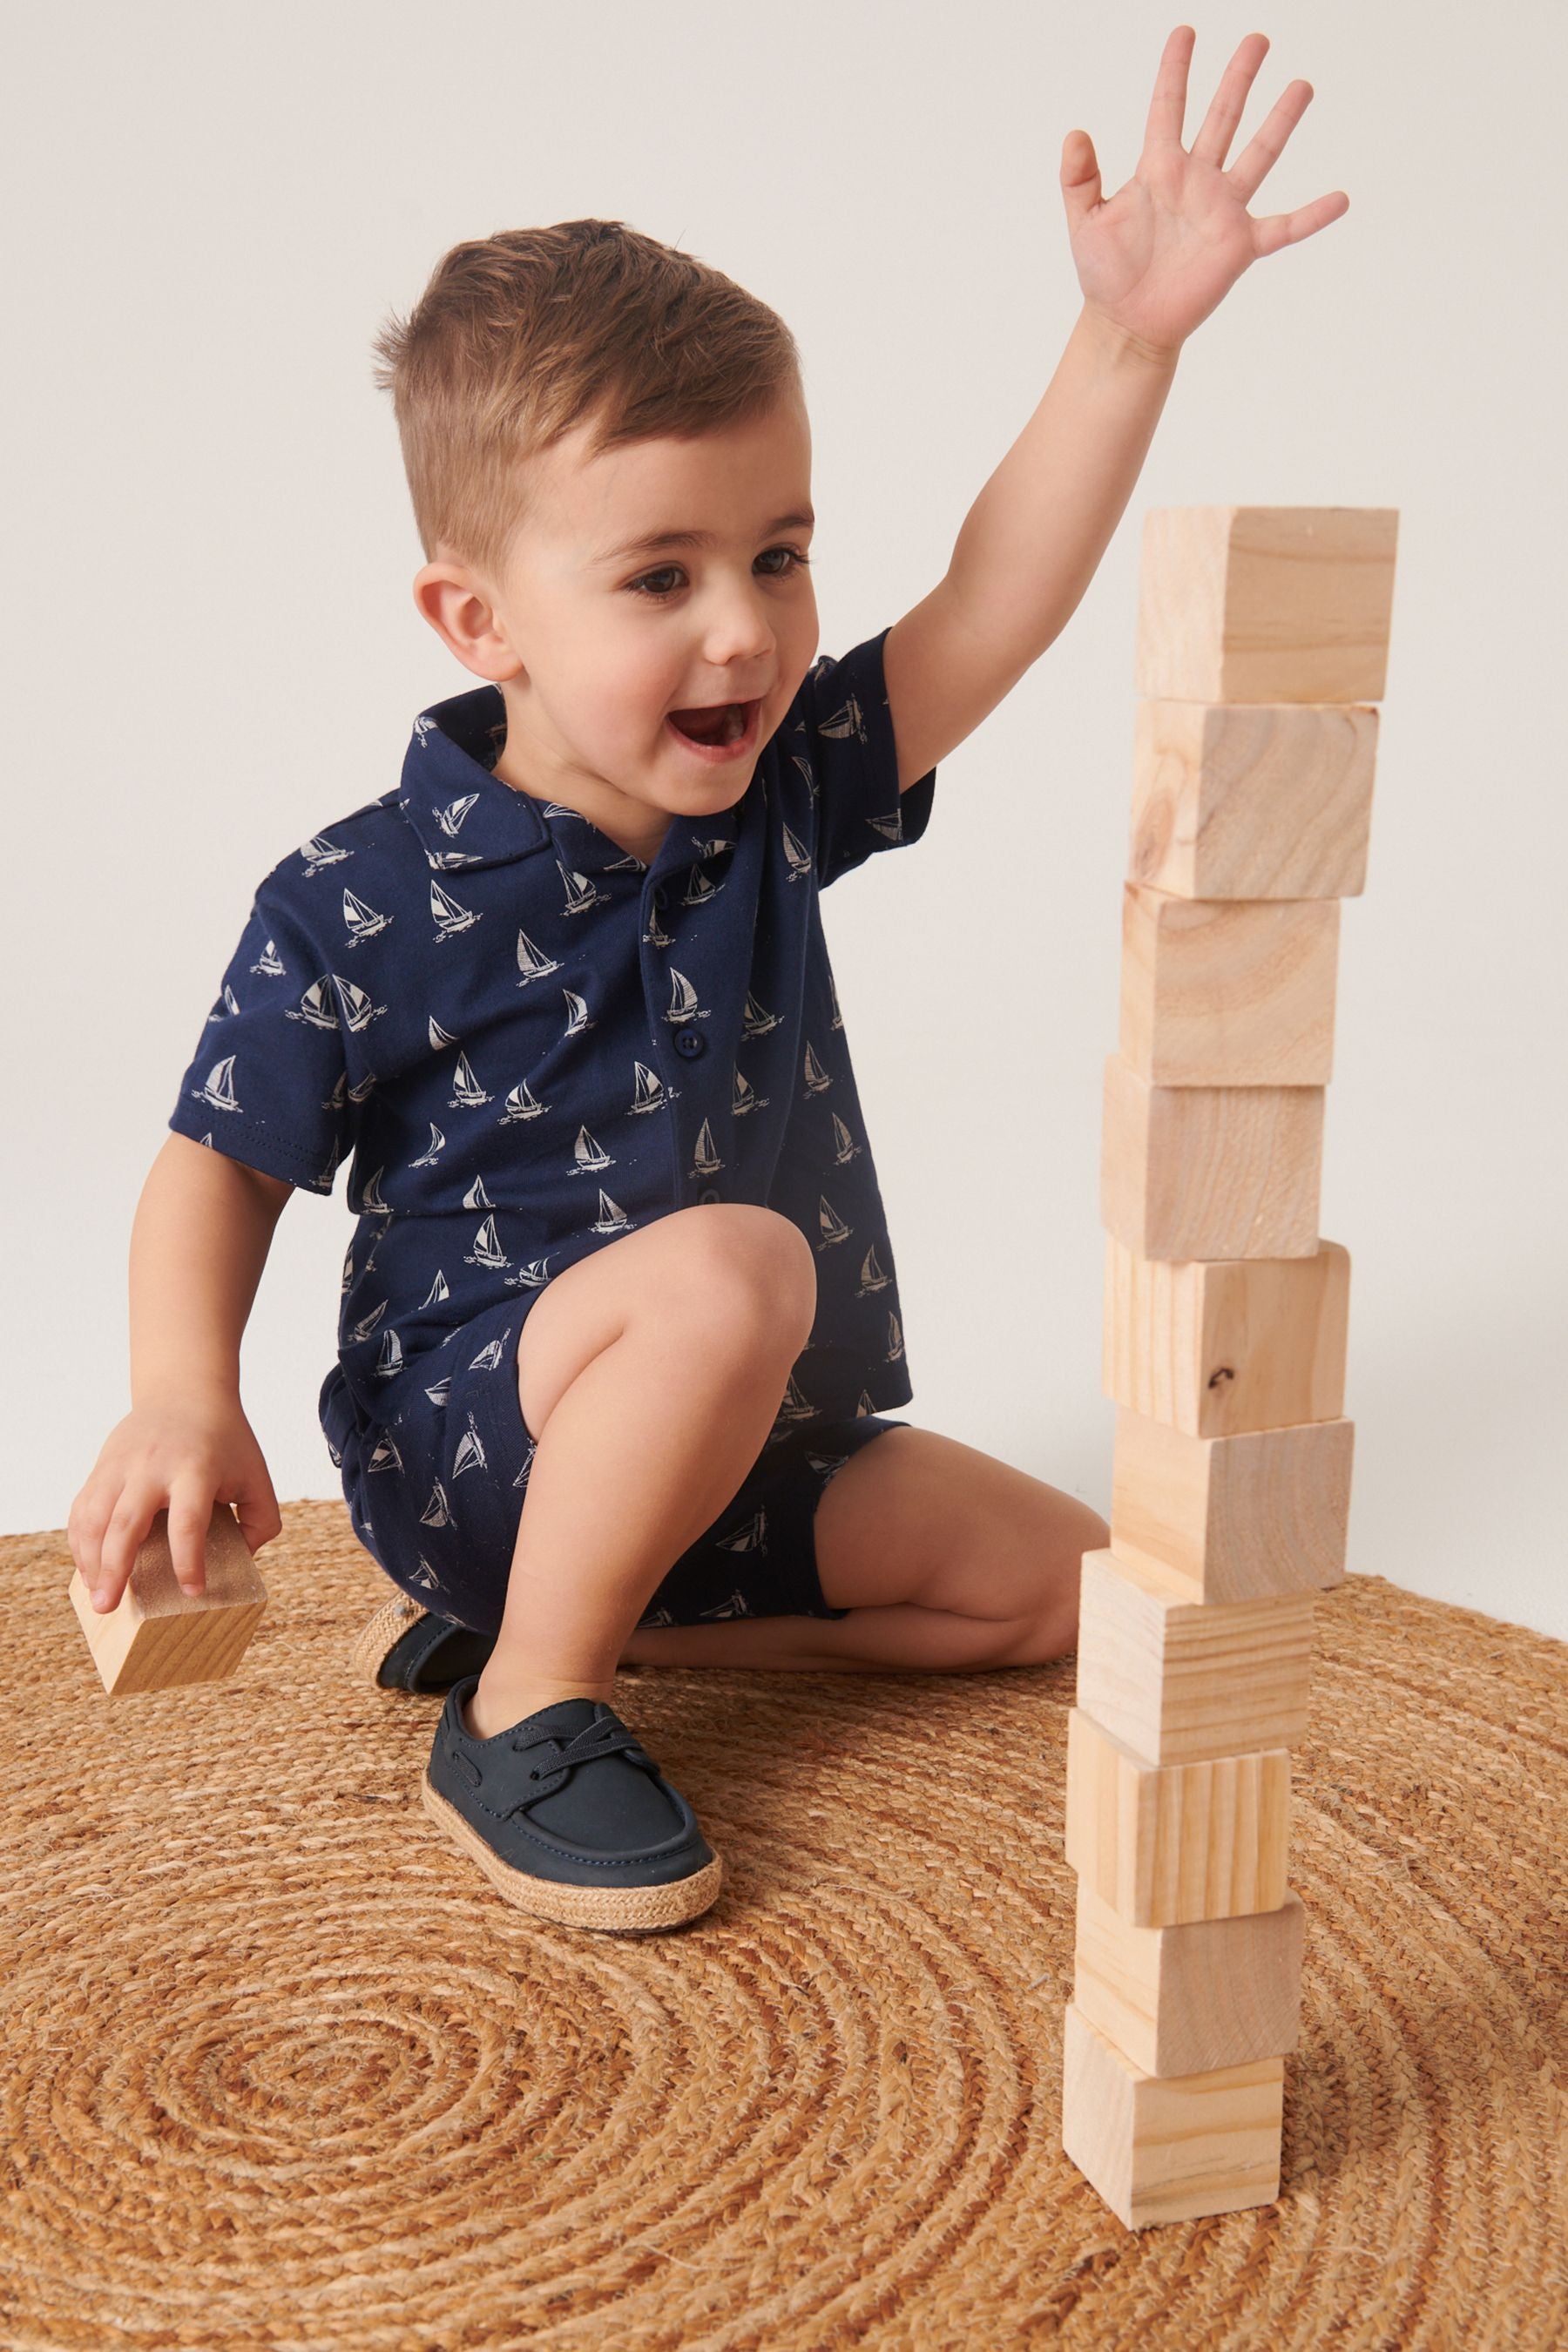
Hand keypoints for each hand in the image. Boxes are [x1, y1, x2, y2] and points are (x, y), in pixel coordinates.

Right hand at [68, 1397, 281, 1613]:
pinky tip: (89, 1569)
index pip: (188, 1522)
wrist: (186, 1392)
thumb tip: (245, 1561)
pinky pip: (82, 1509)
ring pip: (94, 1517)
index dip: (189, 1561)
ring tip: (97, 1595)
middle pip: (126, 1521)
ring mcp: (121, 1465)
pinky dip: (80, 1541)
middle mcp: (153, 1467)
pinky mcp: (102, 1467)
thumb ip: (262, 1519)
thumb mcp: (256, 1474)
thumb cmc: (226, 1442)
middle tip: (109, 1606)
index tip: (193, 1591)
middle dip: (115, 1567)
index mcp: (196, 1470)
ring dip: (90, 1559)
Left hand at [1061, 25, 1349, 360]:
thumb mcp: (1084, 222)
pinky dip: (1313, 216)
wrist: (1126, 324)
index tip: (1185, 32)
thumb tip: (1074, 133)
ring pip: (1258, 155)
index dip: (1176, 70)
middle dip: (1239, 78)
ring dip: (1280, 121)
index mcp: (1158, 168)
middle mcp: (1196, 180)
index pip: (1168, 107)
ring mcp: (1222, 211)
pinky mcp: (1239, 246)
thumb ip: (1078, 178)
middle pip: (1223, 117)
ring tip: (1301, 86)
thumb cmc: (1104, 275)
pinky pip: (1284, 228)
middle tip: (1257, 39)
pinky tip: (1341, 199)